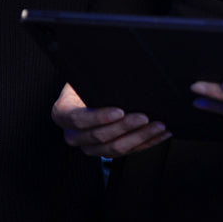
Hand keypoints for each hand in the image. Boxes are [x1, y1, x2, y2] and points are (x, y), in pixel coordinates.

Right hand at [50, 83, 170, 157]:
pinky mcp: (107, 152)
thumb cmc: (84, 84)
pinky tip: (159, 134)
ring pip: (114, 149)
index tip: (120, 111)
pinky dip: (146, 143)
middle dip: (126, 127)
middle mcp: (74, 135)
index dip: (100, 117)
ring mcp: (90, 146)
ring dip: (140, 138)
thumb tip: (112, 69)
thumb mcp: (82, 77)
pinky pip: (127, 152)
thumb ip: (92, 78)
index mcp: (62, 114)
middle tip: (144, 117)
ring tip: (157, 126)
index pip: (79, 119)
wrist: (83, 94)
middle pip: (99, 137)